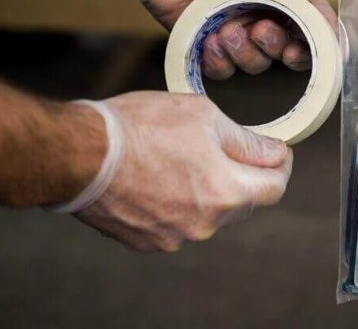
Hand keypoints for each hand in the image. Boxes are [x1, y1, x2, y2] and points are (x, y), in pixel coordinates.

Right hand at [70, 92, 292, 251]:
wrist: (77, 156)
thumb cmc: (139, 129)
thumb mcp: (204, 116)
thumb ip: (247, 141)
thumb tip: (276, 153)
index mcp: (226, 192)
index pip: (275, 188)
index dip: (280, 164)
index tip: (274, 149)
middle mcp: (205, 224)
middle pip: (244, 201)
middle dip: (242, 174)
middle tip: (226, 145)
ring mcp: (174, 237)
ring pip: (210, 212)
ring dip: (207, 188)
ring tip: (181, 157)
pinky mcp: (147, 241)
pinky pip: (178, 221)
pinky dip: (177, 201)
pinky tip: (158, 176)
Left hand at [108, 0, 335, 78]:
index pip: (311, 22)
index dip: (318, 40)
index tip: (311, 46)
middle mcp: (261, 13)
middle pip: (286, 49)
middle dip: (278, 47)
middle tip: (259, 29)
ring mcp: (233, 29)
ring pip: (255, 63)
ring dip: (245, 52)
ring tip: (225, 29)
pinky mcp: (204, 41)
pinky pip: (222, 69)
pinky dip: (219, 60)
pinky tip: (208, 38)